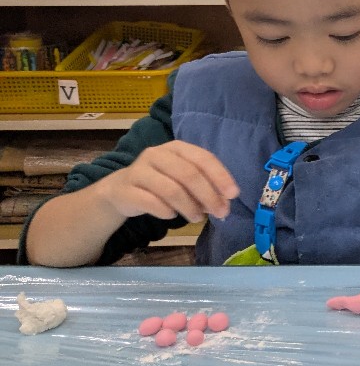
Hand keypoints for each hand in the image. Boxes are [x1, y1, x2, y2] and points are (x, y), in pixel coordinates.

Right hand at [95, 140, 237, 223]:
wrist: (121, 190)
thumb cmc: (160, 182)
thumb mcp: (184, 180)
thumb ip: (205, 187)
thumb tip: (225, 202)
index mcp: (176, 147)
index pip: (203, 158)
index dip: (220, 176)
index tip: (234, 194)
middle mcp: (157, 154)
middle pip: (189, 174)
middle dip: (209, 196)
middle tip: (221, 213)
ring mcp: (139, 170)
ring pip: (171, 190)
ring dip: (190, 207)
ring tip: (198, 218)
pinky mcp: (126, 189)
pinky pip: (151, 202)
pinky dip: (166, 212)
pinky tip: (171, 215)